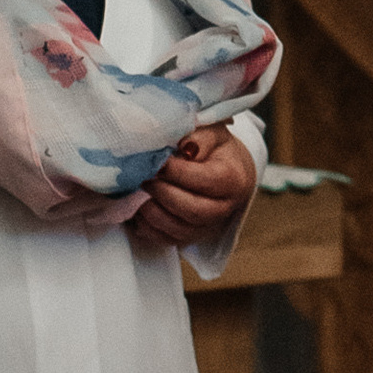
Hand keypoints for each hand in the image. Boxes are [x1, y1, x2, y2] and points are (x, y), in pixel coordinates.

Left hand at [135, 124, 259, 254]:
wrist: (228, 172)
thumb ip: (199, 137)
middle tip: (143, 177)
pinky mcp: (192, 238)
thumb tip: (183, 148)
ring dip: (152, 212)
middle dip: (161, 193)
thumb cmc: (216, 149)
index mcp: (233, 179)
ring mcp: (208, 227)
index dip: (175, 171)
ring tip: (140, 192)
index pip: (203, 180)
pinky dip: (148, 227)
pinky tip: (139, 209)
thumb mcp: (213, 132)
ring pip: (177, 229)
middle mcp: (224, 208)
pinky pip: (167, 240)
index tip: (157, 161)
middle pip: (191, 209)